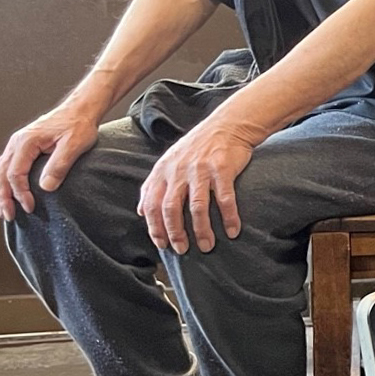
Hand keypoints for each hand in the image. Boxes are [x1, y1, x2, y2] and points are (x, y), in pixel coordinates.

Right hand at [0, 104, 101, 219]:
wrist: (79, 110)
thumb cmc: (79, 125)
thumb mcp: (74, 145)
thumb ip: (59, 165)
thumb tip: (45, 187)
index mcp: (26, 142)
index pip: (15, 173)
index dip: (20, 193)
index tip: (30, 207)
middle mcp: (16, 143)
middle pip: (0, 174)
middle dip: (2, 197)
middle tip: (10, 216)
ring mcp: (16, 145)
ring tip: (2, 211)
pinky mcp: (21, 148)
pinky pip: (4, 167)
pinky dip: (2, 183)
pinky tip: (6, 195)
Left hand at [137, 118, 256, 253]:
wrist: (227, 126)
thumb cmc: (198, 147)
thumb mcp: (169, 162)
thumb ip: (154, 186)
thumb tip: (141, 211)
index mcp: (163, 171)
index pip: (153, 205)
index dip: (155, 228)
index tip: (163, 244)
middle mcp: (179, 172)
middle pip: (171, 209)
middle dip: (176, 233)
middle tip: (182, 250)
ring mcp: (201, 171)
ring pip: (197, 207)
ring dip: (202, 230)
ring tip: (207, 246)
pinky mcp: (223, 170)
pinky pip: (225, 199)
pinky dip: (229, 218)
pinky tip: (233, 231)